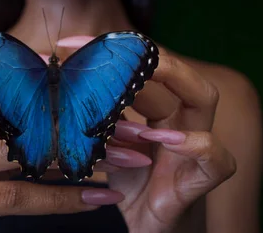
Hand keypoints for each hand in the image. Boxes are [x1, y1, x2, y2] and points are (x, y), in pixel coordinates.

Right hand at [0, 85, 127, 232]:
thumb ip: (10, 111)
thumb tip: (63, 80)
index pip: (24, 82)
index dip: (76, 87)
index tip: (120, 93)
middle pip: (31, 113)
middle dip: (89, 121)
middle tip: (136, 130)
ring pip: (29, 149)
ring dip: (86, 157)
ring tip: (130, 160)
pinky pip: (19, 195)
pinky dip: (64, 198)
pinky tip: (101, 198)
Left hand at [57, 36, 236, 232]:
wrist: (148, 228)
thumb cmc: (129, 184)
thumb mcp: (104, 146)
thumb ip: (91, 118)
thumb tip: (46, 87)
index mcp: (159, 108)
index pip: (142, 66)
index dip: (110, 51)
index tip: (67, 46)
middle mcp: (180, 119)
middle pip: (175, 68)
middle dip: (140, 54)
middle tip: (99, 52)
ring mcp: (195, 146)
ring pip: (204, 98)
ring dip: (169, 83)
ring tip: (130, 85)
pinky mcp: (202, 180)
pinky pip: (216, 157)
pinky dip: (196, 144)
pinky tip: (163, 141)